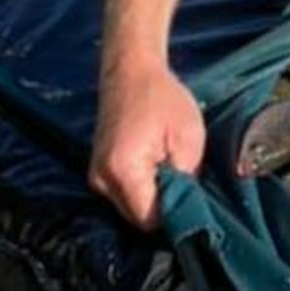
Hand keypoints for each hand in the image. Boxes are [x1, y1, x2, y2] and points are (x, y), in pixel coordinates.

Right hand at [89, 63, 205, 230]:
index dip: (174, 216)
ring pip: (131, 207)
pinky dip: (142, 187)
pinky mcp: (98, 171)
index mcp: (123, 171)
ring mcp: (96, 176)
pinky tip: (156, 165)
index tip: (193, 202)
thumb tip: (187, 208)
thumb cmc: (162, 98)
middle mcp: (102, 180)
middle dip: (163, 206)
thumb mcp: (188, 137)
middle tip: (183, 179)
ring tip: (168, 166)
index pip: (149, 219)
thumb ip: (187, 179)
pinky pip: (124, 194)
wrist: (131, 71)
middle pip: (137, 218)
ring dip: (152, 196)